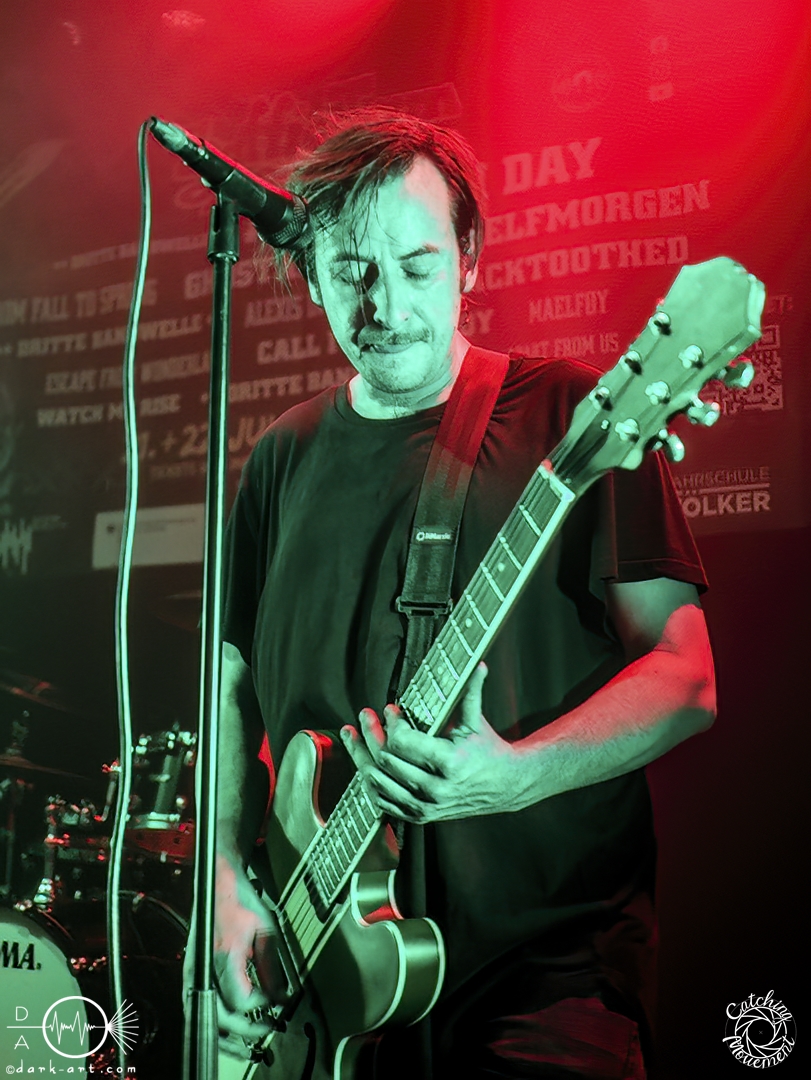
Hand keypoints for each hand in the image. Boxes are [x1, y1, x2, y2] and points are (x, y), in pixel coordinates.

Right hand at [184, 852, 285, 1040]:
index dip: (261, 1006)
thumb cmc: (241, 900)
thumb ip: (272, 968)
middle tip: (267, 1029)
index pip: (241, 1001)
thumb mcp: (266, 930)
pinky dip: (214, 1019)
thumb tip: (280, 998)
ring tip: (246, 1043)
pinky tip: (228, 1028)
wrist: (218, 882)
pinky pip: (198, 1004)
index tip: (275, 1002)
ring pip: (203, 1016)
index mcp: (224, 955)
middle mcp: (203, 967)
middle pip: (220, 1015)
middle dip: (245, 1030)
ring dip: (226, 1034)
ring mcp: (193, 970)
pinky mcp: (191, 970)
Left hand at [340, 664, 525, 822]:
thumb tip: (477, 664)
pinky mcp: (421, 815)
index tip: (389, 709)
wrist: (504, 787)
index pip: (402, 743)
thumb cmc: (487, 750)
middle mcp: (434, 788)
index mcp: (448, 763)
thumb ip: (471, 692)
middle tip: (365, 715)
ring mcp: (426, 805)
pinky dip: (369, 782)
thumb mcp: (477, 722)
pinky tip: (362, 762)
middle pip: (385, 761)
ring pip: (378, 782)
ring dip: (359, 756)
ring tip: (351, 735)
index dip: (391, 724)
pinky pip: (383, 802)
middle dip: (370, 734)